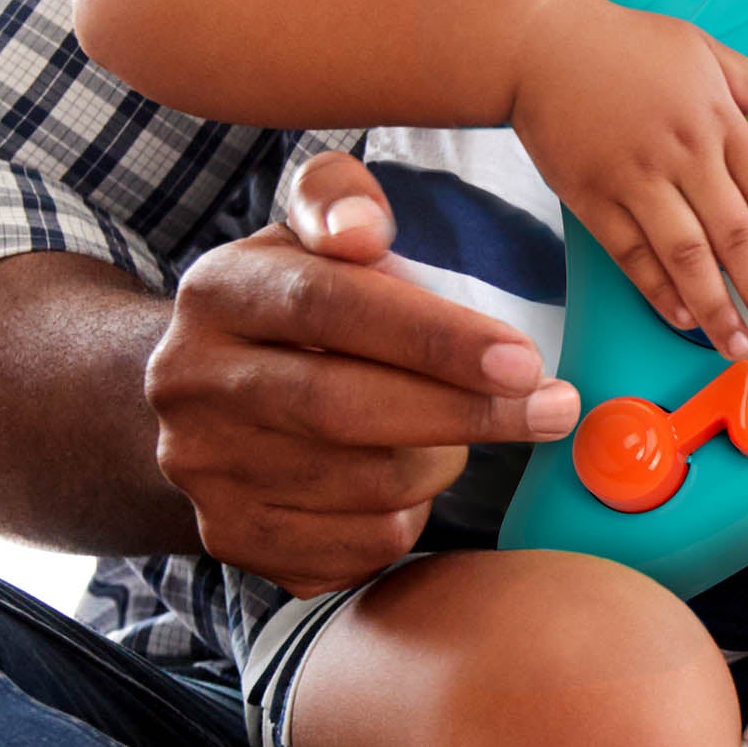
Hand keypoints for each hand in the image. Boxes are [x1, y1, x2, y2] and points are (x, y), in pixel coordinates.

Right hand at [146, 149, 583, 596]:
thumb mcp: (311, 225)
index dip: (434, 337)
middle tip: (554, 408)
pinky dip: (409, 516)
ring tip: (468, 427)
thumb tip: (362, 229)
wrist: (205, 392)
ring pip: (362, 486)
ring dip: (444, 461)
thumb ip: (340, 199)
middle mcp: (193, 385)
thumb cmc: (295, 295)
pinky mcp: (229, 538)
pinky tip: (417, 479)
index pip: (331, 308)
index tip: (525, 359)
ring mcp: (205, 471)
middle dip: (467, 412)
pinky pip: (355, 548)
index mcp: (219, 292)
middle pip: (344, 408)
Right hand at [510, 0, 747, 358]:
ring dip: (715, 307)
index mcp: (716, 120)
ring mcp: (635, 180)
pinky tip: (683, 318)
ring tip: (738, 344)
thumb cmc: (625, 45)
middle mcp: (681, 155)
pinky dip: (657, 290)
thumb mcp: (704, 51)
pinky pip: (631, 255)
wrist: (540, 46)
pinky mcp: (592, 199)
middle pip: (733, 235)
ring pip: (685, 255)